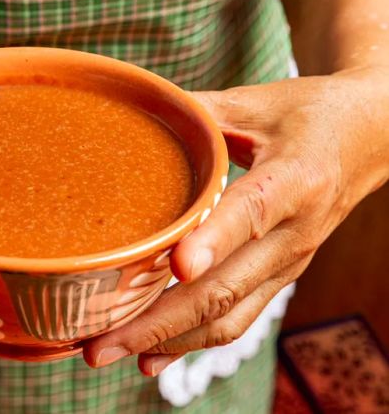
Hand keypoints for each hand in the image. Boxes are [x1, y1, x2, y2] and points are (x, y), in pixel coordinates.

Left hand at [83, 66, 388, 374]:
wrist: (369, 139)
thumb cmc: (308, 115)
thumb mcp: (256, 102)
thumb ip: (198, 110)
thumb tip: (133, 107)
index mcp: (294, 178)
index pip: (253, 212)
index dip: (215, 240)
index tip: (178, 266)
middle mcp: (294, 231)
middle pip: (227, 287)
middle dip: (159, 320)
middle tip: (98, 342)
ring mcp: (288, 262)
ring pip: (228, 316)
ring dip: (166, 341)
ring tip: (108, 352)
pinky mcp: (279, 277)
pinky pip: (236, 320)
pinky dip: (191, 343)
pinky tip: (151, 356)